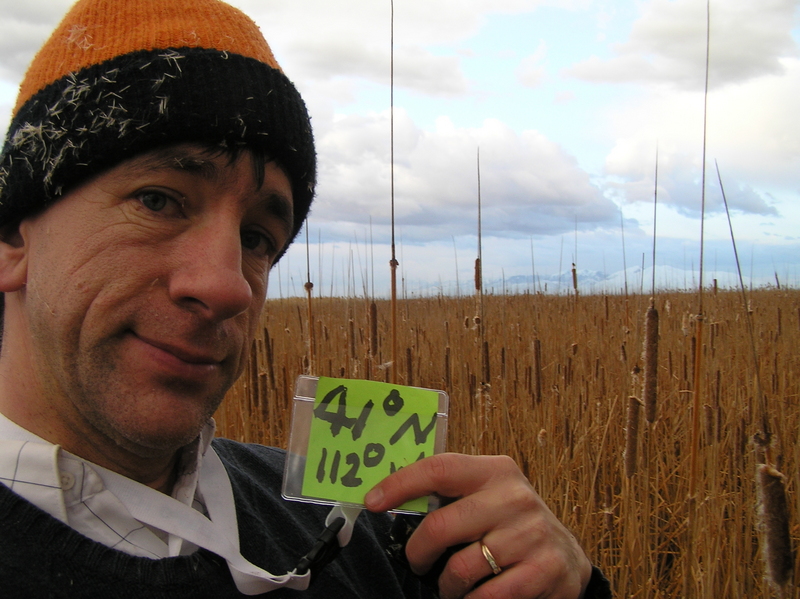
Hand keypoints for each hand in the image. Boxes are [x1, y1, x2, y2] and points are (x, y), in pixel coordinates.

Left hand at [364, 453, 591, 598]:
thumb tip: (388, 497)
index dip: (400, 484)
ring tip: (451, 585)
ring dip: (446, 585)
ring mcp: (530, 534)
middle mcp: (514, 497)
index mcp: (495, 470)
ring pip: (459, 568)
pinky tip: (473, 596)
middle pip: (440, 526)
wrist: (566, 556)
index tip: (372, 501)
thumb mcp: (488, 496)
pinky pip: (485, 597)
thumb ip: (451, 493)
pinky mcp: (543, 571)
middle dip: (417, 552)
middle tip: (416, 562)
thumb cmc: (511, 524)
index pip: (439, 469)